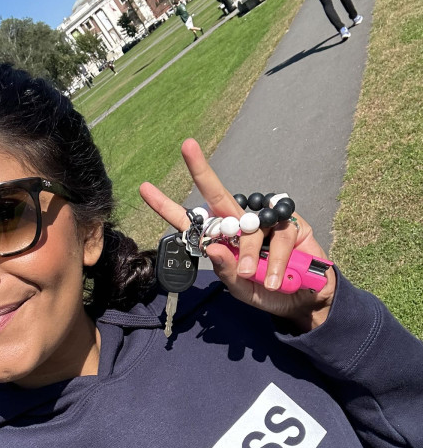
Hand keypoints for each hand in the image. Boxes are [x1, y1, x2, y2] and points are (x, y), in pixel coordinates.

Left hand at [139, 138, 335, 331]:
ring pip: (249, 227)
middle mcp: (240, 225)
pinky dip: (275, 261)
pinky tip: (276, 278)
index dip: (168, 207)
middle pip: (217, 195)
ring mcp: (264, 221)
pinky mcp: (290, 224)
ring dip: (249, 254)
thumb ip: (227, 271)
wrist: (302, 300)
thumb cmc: (265, 292)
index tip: (145, 188)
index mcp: (221, 241)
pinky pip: (278, 236)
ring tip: (254, 278)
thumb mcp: (241, 289)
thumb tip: (213, 248)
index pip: (191, 222)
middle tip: (187, 146)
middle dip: (201, 171)